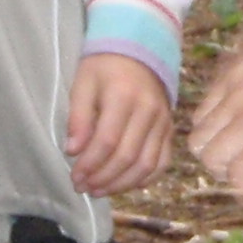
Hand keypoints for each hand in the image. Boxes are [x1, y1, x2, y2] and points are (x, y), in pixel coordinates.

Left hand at [67, 52, 173, 195]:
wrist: (139, 52)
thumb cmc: (104, 68)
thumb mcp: (83, 84)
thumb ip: (78, 117)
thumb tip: (73, 151)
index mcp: (124, 96)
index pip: (107, 141)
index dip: (90, 164)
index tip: (74, 177)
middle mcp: (149, 111)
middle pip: (127, 156)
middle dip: (102, 178)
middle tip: (82, 187)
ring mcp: (163, 122)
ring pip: (146, 164)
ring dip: (121, 184)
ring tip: (99, 190)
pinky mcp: (169, 130)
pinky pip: (161, 162)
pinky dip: (144, 179)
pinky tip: (123, 184)